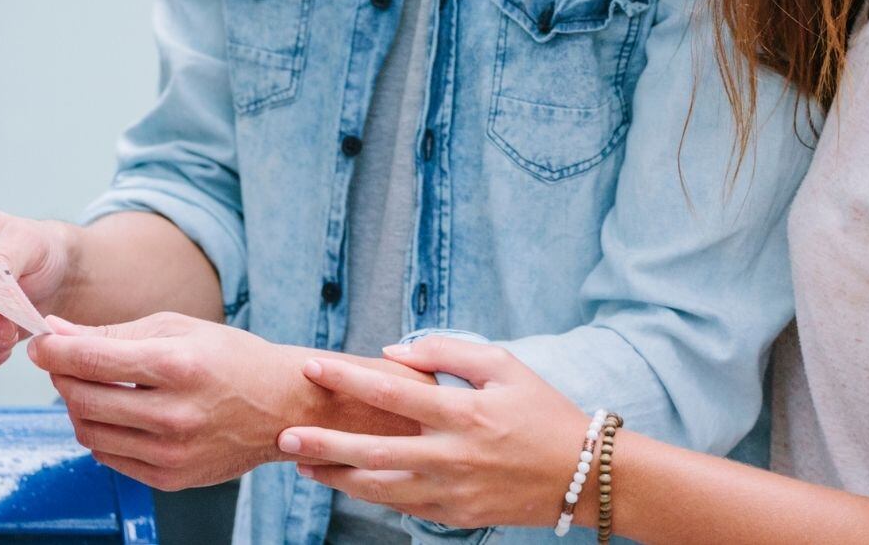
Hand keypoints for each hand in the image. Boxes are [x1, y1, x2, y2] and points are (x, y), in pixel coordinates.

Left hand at [27, 312, 320, 490]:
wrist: (280, 407)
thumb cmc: (230, 358)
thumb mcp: (176, 328)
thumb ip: (111, 333)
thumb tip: (56, 333)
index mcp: (176, 365)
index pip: (91, 360)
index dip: (53, 351)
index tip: (38, 344)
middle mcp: (174, 413)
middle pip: (82, 398)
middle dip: (61, 376)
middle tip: (64, 362)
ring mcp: (172, 452)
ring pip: (89, 432)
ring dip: (77, 407)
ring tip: (92, 388)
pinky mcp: (170, 479)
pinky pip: (109, 457)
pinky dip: (100, 434)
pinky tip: (115, 415)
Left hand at [278, 335, 588, 531]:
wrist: (584, 475)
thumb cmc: (542, 410)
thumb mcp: (504, 365)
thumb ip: (446, 353)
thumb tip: (390, 354)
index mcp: (465, 411)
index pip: (391, 392)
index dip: (346, 379)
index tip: (311, 366)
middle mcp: (454, 455)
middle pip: (374, 451)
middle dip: (325, 444)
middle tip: (284, 434)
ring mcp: (454, 491)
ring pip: (381, 488)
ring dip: (338, 477)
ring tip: (303, 464)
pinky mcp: (456, 515)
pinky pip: (403, 506)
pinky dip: (370, 495)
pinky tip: (345, 483)